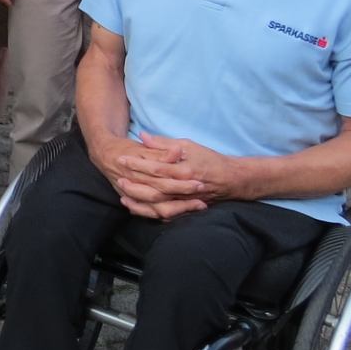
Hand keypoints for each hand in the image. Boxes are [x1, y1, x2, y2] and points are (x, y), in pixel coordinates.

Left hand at [103, 134, 231, 217]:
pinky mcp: (186, 207)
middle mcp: (184, 187)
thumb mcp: (188, 145)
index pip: (156, 168)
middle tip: (118, 179)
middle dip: (135, 185)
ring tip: (123, 196)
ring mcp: (185, 200)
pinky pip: (165, 214)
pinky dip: (150, 212)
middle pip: (154, 189)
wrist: (232, 179)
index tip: (122, 158)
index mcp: (184, 170)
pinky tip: (137, 208)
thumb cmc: (209, 159)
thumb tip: (142, 136)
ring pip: (158, 205)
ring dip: (140, 202)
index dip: (137, 164)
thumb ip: (164, 143)